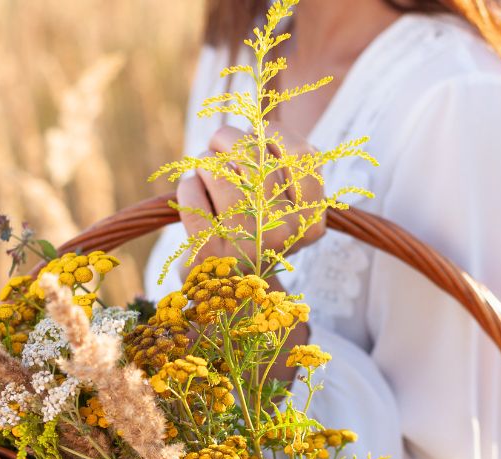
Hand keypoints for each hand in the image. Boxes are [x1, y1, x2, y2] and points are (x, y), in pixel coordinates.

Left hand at [175, 123, 326, 275]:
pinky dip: (187, 187)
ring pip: (218, 169)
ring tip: (206, 172)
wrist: (229, 296)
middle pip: (252, 155)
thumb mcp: (280, 206)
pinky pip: (191, 192)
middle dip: (227, 139)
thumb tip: (257, 119)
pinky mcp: (209, 255)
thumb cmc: (254, 234)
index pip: (304, 155)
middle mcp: (285, 235)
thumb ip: (280, 165)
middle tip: (218, 144)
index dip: (275, 134)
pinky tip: (195, 196)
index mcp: (312, 222)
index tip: (257, 134)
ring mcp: (248, 247)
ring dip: (205, 162)